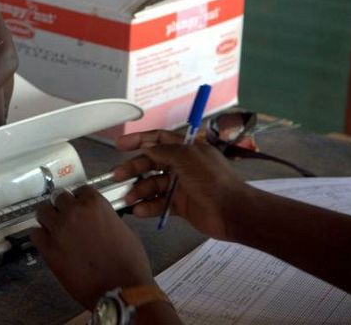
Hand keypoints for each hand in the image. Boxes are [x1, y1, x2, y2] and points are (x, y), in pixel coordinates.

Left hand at [31, 186, 153, 309]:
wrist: (122, 289)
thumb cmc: (129, 263)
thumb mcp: (123, 229)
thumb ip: (105, 218)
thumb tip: (96, 220)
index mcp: (94, 204)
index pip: (80, 190)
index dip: (80, 200)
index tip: (80, 208)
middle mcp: (73, 211)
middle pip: (58, 198)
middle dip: (63, 207)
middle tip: (67, 219)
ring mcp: (59, 228)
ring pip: (42, 211)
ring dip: (49, 218)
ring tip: (54, 229)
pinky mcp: (48, 248)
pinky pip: (35, 233)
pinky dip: (41, 237)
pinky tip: (48, 243)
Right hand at [113, 129, 252, 240]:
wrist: (233, 212)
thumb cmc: (211, 179)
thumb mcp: (186, 157)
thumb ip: (163, 151)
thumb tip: (147, 148)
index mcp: (186, 148)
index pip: (159, 138)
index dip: (139, 139)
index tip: (120, 145)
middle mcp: (182, 165)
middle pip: (151, 163)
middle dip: (133, 168)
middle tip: (117, 176)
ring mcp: (181, 185)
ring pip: (153, 185)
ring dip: (139, 191)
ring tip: (128, 198)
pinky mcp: (181, 205)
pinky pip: (160, 203)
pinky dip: (149, 207)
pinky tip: (139, 211)